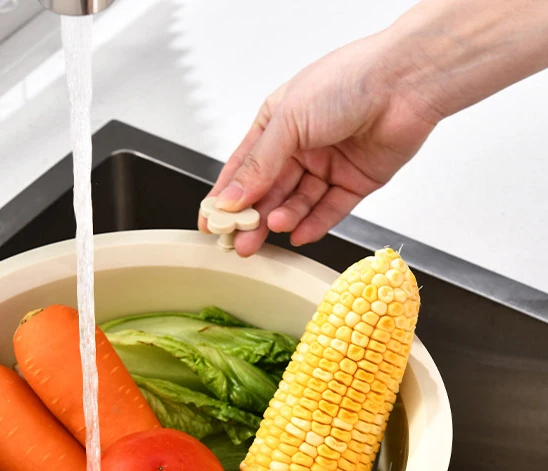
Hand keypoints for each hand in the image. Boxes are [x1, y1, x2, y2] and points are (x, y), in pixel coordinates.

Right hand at [198, 30, 439, 255]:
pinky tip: (300, 233)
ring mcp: (328, 165)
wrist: (406, 81)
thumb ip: (258, 166)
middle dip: (254, 218)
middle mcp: (301, 146)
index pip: (243, 168)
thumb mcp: (288, 122)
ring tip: (272, 228)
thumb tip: (231, 197)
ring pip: (298, 203)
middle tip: (240, 241)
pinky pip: (329, 210)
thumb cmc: (348, 81)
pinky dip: (314, 224)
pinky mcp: (355, 181)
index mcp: (277, 125)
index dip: (226, 197)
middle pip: (269, 192)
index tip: (211, 223)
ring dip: (283, 219)